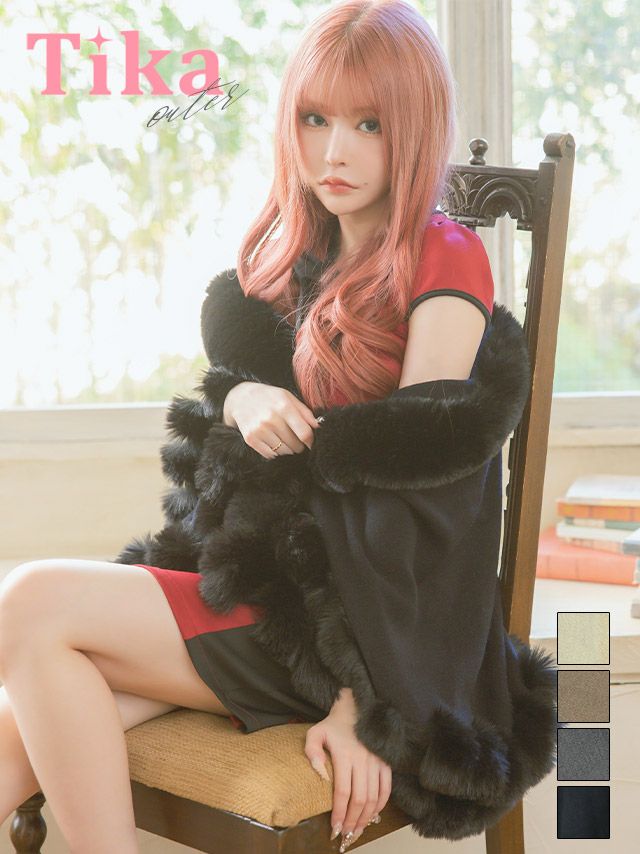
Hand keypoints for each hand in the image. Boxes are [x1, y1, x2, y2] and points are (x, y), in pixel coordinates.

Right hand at [223, 381, 321, 458]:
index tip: (312, 443)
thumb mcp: (288, 397)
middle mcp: (271, 419)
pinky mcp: (250, 439)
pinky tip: (274, 442)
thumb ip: (305, 413)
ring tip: (283, 438)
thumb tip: (319, 427)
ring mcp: (259, 430)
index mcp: (284, 407)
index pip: (304, 433)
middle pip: (295, 445)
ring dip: (287, 449)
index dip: (311, 441)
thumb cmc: (269, 397)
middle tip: (295, 438)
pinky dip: (275, 452)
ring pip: (284, 452)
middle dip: (299, 444)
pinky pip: (270, 455)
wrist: (241, 398)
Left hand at [304, 694, 391, 850]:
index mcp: (344, 754)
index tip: (335, 828)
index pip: (343, 792)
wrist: (355, 709)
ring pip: (374, 797)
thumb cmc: (333, 725)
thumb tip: (321, 776)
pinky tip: (373, 815)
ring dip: (367, 818)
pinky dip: (381, 805)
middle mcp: (362, 759)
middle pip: (360, 799)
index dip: (340, 813)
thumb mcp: (315, 733)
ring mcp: (376, 761)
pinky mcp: (385, 762)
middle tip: (347, 835)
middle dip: (353, 821)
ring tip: (358, 830)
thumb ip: (312, 753)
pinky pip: (386, 788)